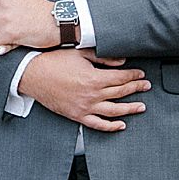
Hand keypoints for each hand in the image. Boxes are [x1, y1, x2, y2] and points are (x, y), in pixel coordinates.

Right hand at [18, 49, 149, 131]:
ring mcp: (84, 107)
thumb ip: (102, 57)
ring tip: (141, 106)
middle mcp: (92, 95)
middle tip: (146, 86)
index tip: (141, 74)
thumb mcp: (79, 53)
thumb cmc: (53, 61)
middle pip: (121, 93)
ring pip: (114, 111)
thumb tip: (121, 61)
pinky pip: (98, 125)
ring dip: (130, 109)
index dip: (134, 76)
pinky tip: (121, 125)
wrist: (32, 75)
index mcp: (94, 78)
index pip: (121, 78)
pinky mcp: (76, 115)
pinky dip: (111, 126)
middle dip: (136, 88)